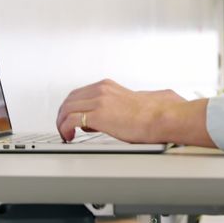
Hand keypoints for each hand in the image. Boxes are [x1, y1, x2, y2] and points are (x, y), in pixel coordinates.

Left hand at [55, 79, 184, 142]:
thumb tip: (123, 112)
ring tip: (65, 134)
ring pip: (66, 108)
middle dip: (63, 113)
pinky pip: (70, 120)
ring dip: (61, 122)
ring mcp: (99, 101)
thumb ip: (123, 103)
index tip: (72, 117)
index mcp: (109, 86)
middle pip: (70, 99)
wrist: (162, 117)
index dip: (73, 106)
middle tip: (64, 126)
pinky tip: (69, 136)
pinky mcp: (98, 115)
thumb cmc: (155, 113)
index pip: (80, 93)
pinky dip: (64, 129)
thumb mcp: (133, 101)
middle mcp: (102, 90)